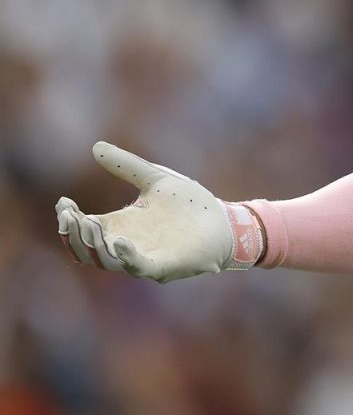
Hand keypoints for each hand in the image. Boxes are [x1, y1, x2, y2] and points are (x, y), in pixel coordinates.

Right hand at [55, 142, 262, 281]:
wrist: (226, 221)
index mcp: (121, 225)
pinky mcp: (165, 267)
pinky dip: (126, 257)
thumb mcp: (156, 179)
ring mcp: (144, 257)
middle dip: (75, 234)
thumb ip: (128, 166)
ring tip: (89, 224)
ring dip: (94, 245)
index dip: (69, 220)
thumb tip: (97, 146)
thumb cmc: (190, 203)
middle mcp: (127, 244)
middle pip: (87, 249)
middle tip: (71, 216)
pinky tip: (120, 241)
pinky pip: (138, 267)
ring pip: (107, 261)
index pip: (83, 228)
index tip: (64, 203)